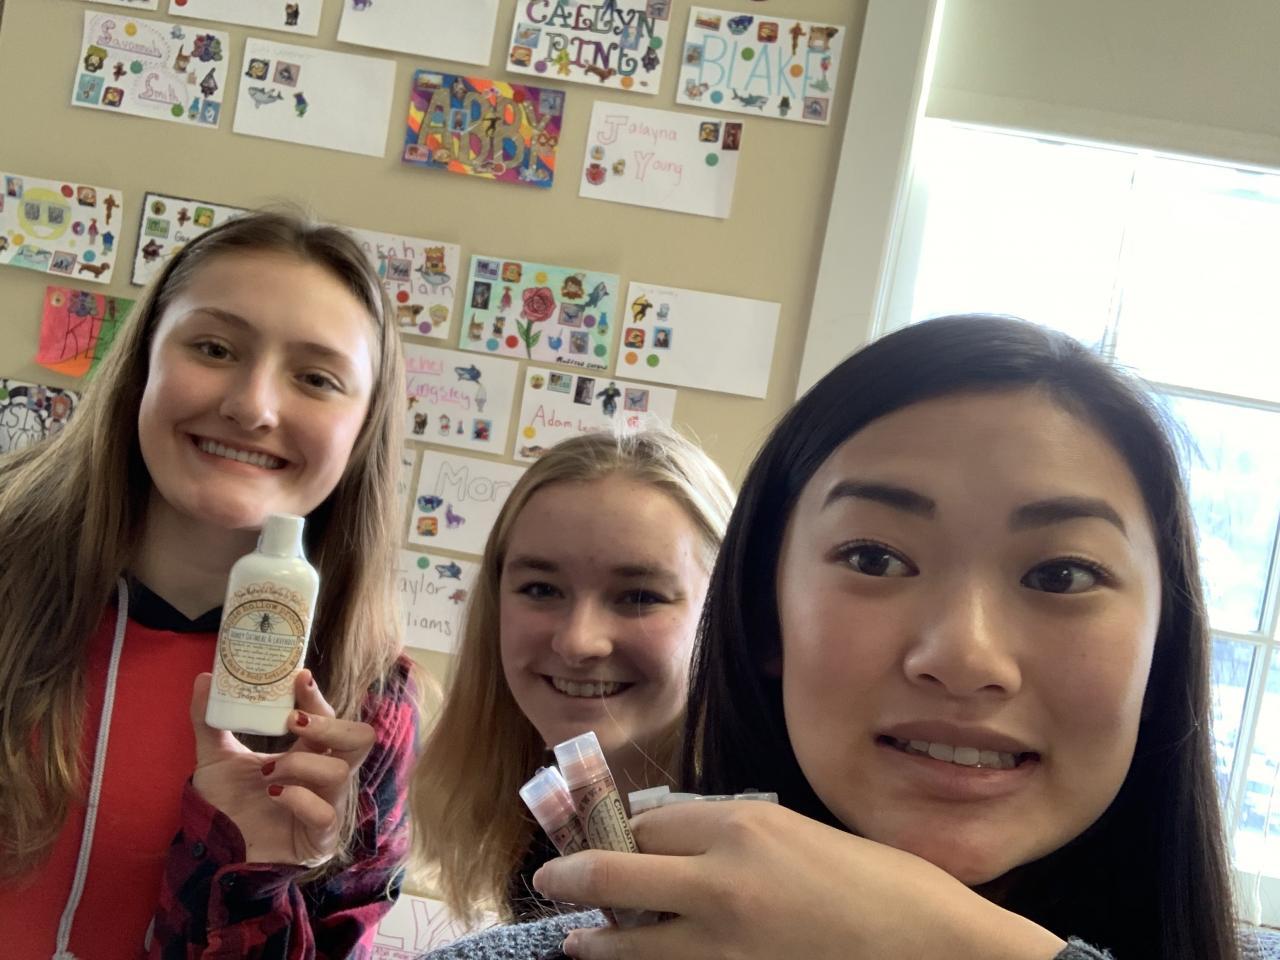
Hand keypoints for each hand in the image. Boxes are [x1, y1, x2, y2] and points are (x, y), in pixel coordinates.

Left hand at [189, 670, 375, 866]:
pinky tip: (274, 796)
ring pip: (342, 773)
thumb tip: (204, 679)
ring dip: (301, 765)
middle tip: (294, 722)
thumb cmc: (225, 807)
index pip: (329, 718)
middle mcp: (324, 777)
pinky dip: (298, 799)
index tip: (299, 678)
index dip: (318, 697)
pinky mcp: (321, 838)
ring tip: (268, 773)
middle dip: (331, 726)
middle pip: (361, 739)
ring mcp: (328, 807)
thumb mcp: (214, 759)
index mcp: (308, 754)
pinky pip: (325, 813)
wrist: (214, 854)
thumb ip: (210, 721)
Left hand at [532, 801, 1065, 959]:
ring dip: (594, 937)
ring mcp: (724, 937)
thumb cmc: (879, 884)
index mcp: (744, 824)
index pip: (652, 822)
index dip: (621, 831)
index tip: (604, 837)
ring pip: (629, 937)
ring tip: (574, 938)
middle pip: (619, 870)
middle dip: (574, 873)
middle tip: (549, 878)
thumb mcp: (800, 836)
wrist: (930, 944)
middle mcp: (722, 875)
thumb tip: (682, 841)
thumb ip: (738, 836)